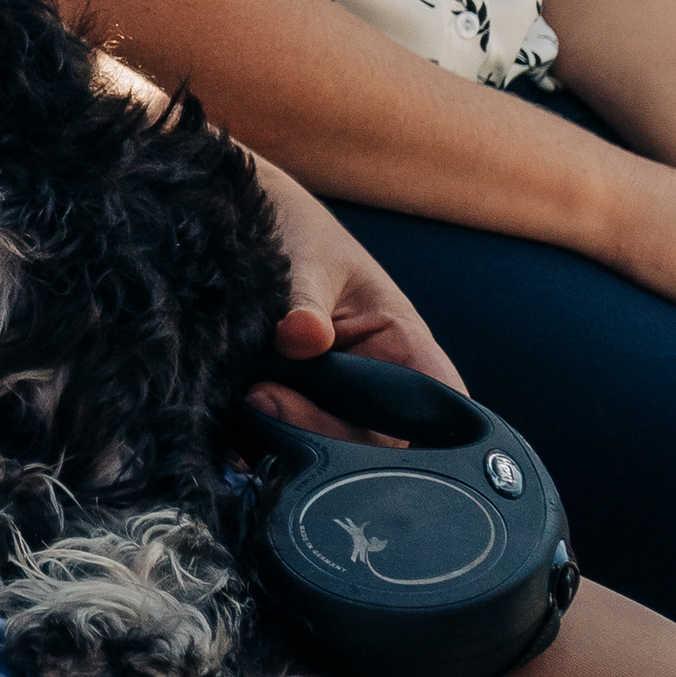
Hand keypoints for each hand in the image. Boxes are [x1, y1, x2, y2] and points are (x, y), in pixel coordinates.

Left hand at [244, 155, 463, 437]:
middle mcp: (377, 383)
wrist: (245, 228)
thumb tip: (301, 337)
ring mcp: (335, 404)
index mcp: (404, 344)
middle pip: (374, 442)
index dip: (415, 429)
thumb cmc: (297, 232)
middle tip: (265, 397)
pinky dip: (261, 441)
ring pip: (328, 448)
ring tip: (248, 398)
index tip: (353, 422)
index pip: (437, 402)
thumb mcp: (306, 259)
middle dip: (321, 429)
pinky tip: (238, 428)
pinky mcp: (291, 411)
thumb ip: (305, 302)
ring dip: (287, 434)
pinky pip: (284, 443)